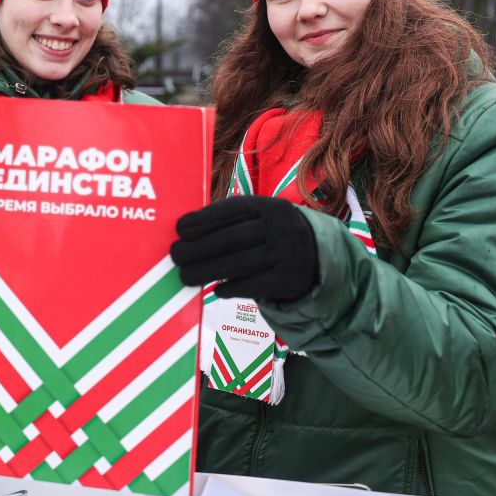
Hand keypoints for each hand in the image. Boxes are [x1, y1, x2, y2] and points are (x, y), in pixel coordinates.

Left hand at [171, 195, 318, 299]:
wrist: (321, 258)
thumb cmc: (275, 235)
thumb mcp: (263, 219)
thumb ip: (233, 221)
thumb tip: (187, 232)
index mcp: (271, 206)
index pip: (230, 210)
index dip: (202, 219)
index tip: (179, 229)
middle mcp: (281, 227)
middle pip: (230, 239)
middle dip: (197, 248)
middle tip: (174, 255)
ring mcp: (288, 254)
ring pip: (237, 264)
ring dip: (205, 271)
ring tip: (184, 276)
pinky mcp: (291, 280)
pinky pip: (253, 285)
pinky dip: (231, 288)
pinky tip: (215, 289)